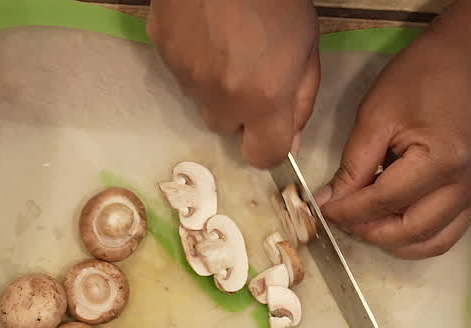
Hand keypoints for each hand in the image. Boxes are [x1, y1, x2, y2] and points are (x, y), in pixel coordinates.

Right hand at [148, 0, 319, 168]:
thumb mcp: (308, 44)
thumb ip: (300, 98)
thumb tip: (291, 140)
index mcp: (263, 96)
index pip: (262, 156)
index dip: (269, 145)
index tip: (272, 127)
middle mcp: (220, 95)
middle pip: (227, 125)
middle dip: (240, 107)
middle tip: (250, 66)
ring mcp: (185, 75)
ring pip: (201, 97)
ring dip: (215, 81)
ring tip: (227, 40)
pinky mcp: (162, 51)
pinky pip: (180, 70)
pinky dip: (193, 56)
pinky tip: (205, 27)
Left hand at [317, 30, 470, 258]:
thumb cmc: (426, 72)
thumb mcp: (377, 114)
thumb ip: (353, 165)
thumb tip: (331, 201)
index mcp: (441, 161)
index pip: (384, 203)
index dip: (348, 211)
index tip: (324, 210)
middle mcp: (467, 182)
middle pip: (412, 232)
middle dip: (371, 232)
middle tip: (344, 219)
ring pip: (436, 240)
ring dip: (397, 241)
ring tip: (368, 223)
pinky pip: (451, 227)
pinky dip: (421, 233)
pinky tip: (395, 219)